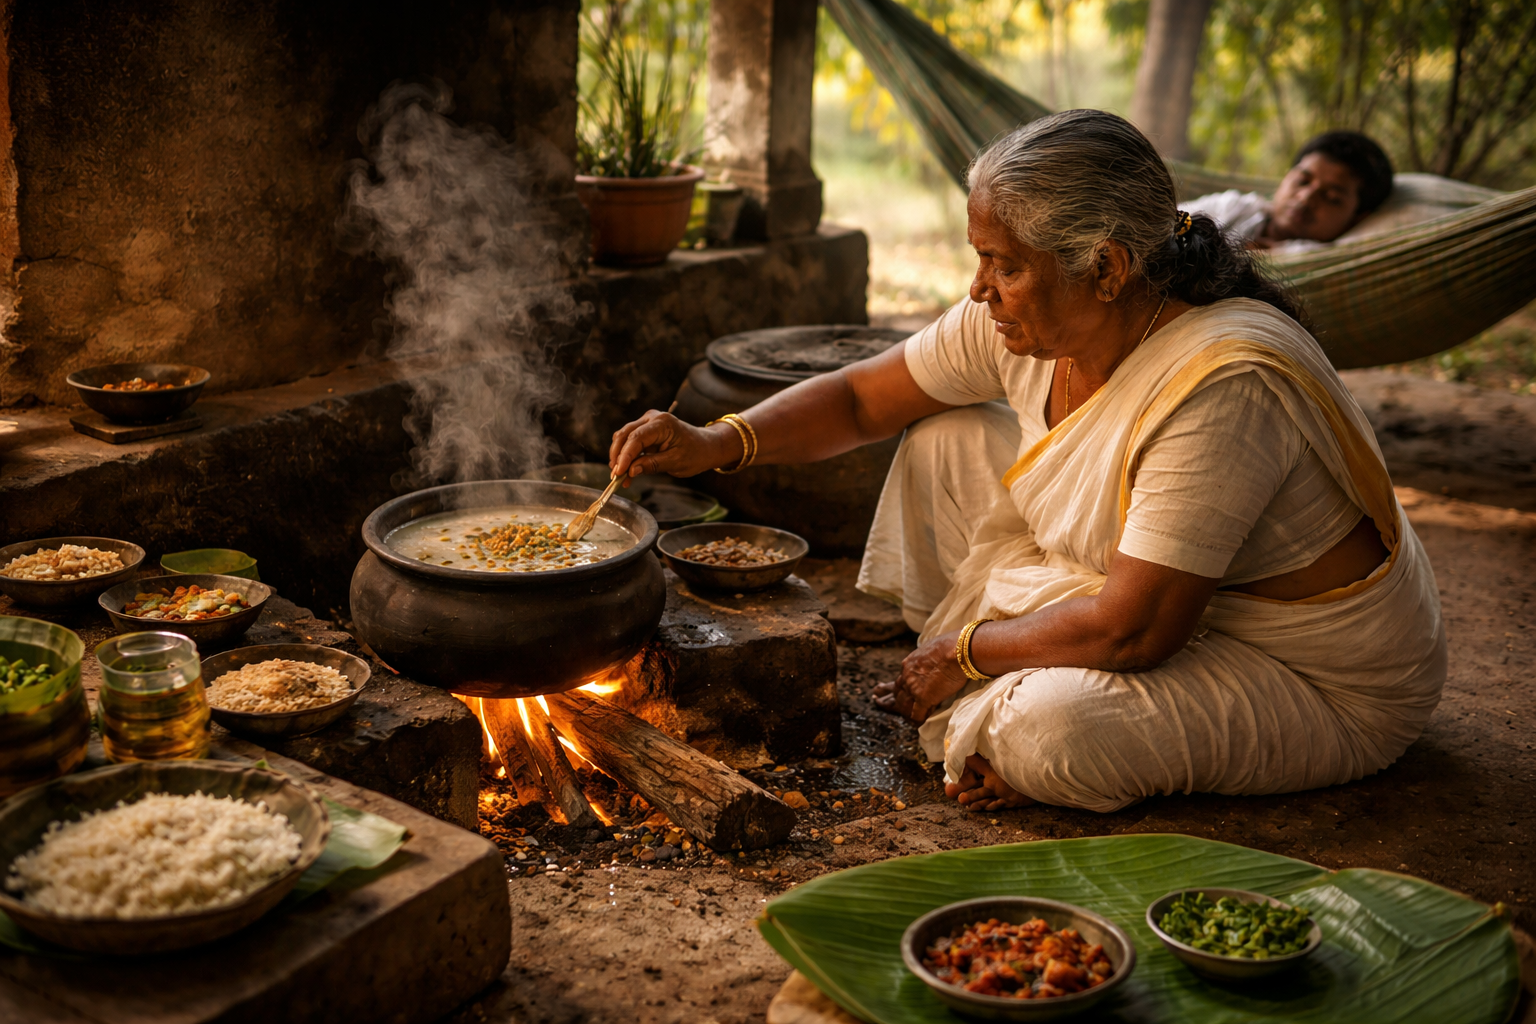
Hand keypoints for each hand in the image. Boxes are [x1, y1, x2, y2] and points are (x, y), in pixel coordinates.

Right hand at [608, 410, 738, 478]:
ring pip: (624, 437)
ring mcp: (647, 422)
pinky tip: (626, 472)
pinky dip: (626, 456)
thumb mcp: (676, 462)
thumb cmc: (695, 453)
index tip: (618, 472)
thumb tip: (631, 471)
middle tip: (615, 477)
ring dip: (619, 457)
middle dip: (617, 456)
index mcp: (663, 423)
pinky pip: (630, 441)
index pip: (636, 438)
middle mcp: (652, 418)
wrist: (706, 446)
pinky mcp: (645, 429)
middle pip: (625, 435)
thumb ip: (652, 465)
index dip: (625, 456)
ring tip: (620, 477)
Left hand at [871, 630, 971, 723]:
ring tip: (905, 719)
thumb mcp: (932, 648)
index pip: (900, 679)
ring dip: (904, 713)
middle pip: (896, 692)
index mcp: (909, 664)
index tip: (889, 689)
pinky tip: (917, 724)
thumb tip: (934, 659)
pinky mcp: (924, 698)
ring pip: (903, 705)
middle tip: (879, 703)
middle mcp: (908, 676)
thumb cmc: (951, 645)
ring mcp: (914, 688)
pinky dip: (916, 721)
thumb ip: (928, 658)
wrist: (958, 651)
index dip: (897, 686)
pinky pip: (916, 714)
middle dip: (889, 699)